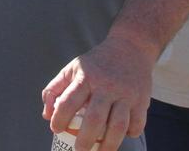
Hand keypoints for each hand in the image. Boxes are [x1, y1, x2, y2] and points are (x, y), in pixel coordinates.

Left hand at [41, 36, 155, 150]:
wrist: (130, 47)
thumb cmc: (97, 63)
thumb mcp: (72, 68)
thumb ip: (55, 89)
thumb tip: (47, 116)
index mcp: (86, 77)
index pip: (69, 102)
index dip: (59, 119)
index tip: (56, 129)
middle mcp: (106, 86)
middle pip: (95, 119)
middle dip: (85, 141)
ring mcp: (125, 94)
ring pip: (118, 126)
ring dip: (108, 145)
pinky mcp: (141, 99)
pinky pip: (137, 123)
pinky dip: (130, 134)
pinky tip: (122, 135)